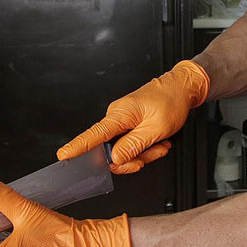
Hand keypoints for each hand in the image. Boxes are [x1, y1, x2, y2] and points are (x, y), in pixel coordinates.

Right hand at [57, 60, 209, 173]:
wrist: (182, 87)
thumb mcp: (156, 128)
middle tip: (154, 152)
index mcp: (120, 115)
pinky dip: (146, 147)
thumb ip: (134, 145)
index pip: (94, 134)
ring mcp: (123, 120)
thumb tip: (114, 158)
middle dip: (134, 158)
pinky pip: (132, 143)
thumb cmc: (172, 101)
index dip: (77, 146)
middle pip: (112, 151)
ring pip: (125, 150)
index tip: (64, 155)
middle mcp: (117, 116)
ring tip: (160, 143)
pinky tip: (158, 141)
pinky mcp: (129, 123)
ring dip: (145, 152)